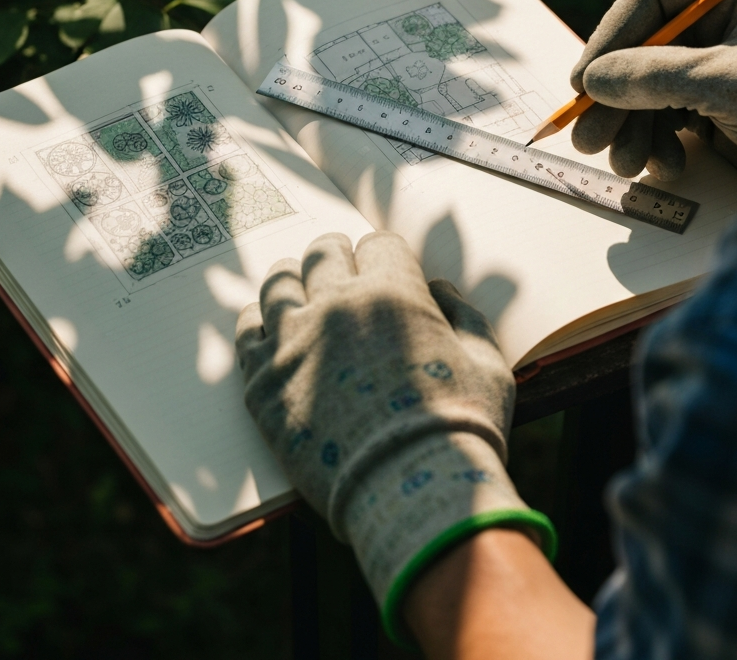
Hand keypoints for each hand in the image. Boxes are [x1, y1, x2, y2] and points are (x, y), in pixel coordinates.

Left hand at [235, 231, 554, 641]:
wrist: (410, 492)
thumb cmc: (460, 429)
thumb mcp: (488, 364)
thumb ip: (466, 317)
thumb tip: (442, 292)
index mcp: (393, 293)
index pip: (379, 245)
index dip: (386, 256)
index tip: (387, 270)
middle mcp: (337, 305)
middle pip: (324, 253)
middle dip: (338, 257)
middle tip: (342, 271)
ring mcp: (294, 341)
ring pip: (279, 283)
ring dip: (293, 280)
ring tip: (299, 289)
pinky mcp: (264, 381)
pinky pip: (247, 330)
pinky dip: (259, 322)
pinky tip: (270, 330)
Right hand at [569, 0, 736, 187]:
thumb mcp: (731, 81)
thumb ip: (657, 75)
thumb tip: (593, 82)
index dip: (610, 36)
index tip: (584, 82)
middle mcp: (720, 22)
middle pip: (638, 47)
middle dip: (613, 97)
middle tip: (586, 137)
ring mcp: (713, 65)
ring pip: (643, 88)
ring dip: (628, 129)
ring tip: (626, 163)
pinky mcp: (712, 107)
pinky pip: (661, 119)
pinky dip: (655, 146)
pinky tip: (667, 167)